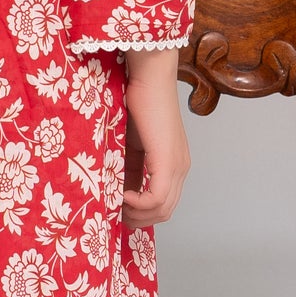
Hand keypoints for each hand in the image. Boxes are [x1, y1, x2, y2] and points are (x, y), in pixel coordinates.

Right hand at [121, 49, 189, 227]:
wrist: (149, 77)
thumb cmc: (139, 102)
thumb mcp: (131, 143)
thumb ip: (129, 167)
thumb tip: (116, 192)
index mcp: (174, 164)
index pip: (164, 204)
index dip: (141, 214)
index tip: (118, 210)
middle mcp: (181, 168)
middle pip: (164, 211)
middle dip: (138, 219)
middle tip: (114, 214)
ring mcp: (177, 165)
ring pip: (162, 209)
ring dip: (137, 214)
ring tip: (116, 205)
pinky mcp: (168, 160)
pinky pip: (156, 197)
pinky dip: (137, 203)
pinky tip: (122, 195)